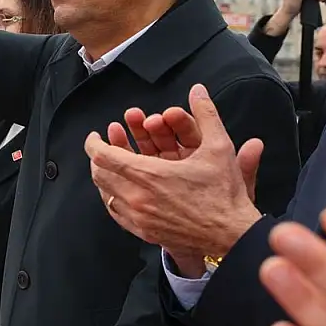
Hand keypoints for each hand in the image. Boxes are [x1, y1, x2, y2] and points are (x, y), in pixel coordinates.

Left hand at [86, 84, 262, 257]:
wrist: (231, 234)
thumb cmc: (224, 193)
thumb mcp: (219, 148)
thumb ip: (206, 115)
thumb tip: (198, 91)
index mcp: (150, 175)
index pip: (104, 156)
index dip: (94, 143)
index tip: (96, 136)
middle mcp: (138, 197)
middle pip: (100, 175)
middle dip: (98, 159)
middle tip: (103, 148)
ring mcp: (139, 218)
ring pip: (106, 195)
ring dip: (105, 178)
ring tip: (111, 167)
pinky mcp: (144, 232)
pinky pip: (117, 214)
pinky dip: (114, 199)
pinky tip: (121, 191)